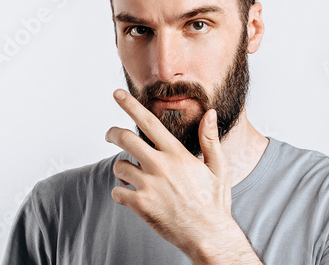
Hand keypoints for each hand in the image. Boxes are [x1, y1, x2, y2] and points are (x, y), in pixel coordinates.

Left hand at [105, 88, 233, 258]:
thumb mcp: (218, 167)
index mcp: (177, 154)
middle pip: (124, 138)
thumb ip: (210, 139)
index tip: (117, 94)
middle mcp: (160, 166)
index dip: (130, 105)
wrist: (208, 235)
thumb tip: (210, 114)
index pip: (149, 122)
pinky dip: (121, 192)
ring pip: (119, 166)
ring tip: (134, 176)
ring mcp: (148, 186)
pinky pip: (117, 191)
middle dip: (112, 132)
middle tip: (110, 133)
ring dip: (122, 168)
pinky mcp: (139, 205)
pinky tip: (134, 195)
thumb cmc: (214, 201)